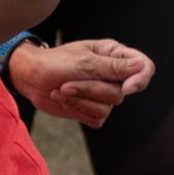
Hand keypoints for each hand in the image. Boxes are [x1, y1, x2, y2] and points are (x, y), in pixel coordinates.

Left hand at [7, 38, 152, 126]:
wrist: (29, 77)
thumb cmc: (54, 62)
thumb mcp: (83, 62)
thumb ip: (113, 67)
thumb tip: (141, 67)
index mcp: (113, 55)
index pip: (144, 67)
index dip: (140, 79)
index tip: (126, 88)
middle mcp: (112, 75)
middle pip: (120, 94)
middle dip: (90, 90)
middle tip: (66, 83)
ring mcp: (102, 94)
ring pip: (108, 108)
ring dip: (80, 100)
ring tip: (62, 89)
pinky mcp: (91, 109)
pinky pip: (97, 119)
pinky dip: (78, 110)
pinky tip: (64, 100)